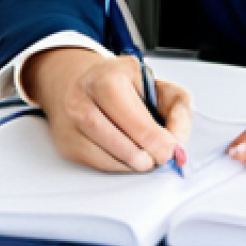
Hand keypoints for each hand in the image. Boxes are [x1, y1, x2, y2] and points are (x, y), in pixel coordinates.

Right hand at [21, 47, 191, 172]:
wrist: (77, 80)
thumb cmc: (117, 82)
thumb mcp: (154, 82)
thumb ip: (177, 107)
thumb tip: (179, 141)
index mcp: (107, 79)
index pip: (135, 120)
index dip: (157, 140)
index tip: (171, 149)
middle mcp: (82, 100)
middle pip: (117, 141)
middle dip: (144, 156)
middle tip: (158, 158)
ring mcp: (70, 123)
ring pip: (106, 158)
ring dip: (132, 164)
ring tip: (144, 157)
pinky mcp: (66, 144)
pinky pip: (96, 165)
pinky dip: (117, 166)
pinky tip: (126, 156)